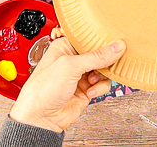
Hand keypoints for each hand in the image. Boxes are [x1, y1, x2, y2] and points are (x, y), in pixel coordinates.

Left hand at [10, 36, 125, 132]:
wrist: (40, 118)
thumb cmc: (42, 90)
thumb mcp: (70, 66)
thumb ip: (96, 56)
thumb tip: (116, 47)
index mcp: (65, 47)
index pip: (90, 38)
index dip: (103, 40)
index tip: (116, 42)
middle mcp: (73, 60)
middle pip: (100, 54)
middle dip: (105, 60)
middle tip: (110, 62)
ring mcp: (80, 75)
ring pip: (104, 69)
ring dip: (101, 76)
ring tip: (92, 81)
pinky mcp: (86, 89)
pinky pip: (103, 84)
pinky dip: (100, 88)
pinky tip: (90, 91)